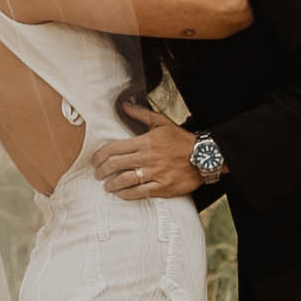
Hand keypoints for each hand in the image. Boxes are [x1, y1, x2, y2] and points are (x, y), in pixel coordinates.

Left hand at [87, 104, 202, 199]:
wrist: (204, 157)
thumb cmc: (182, 140)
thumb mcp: (162, 122)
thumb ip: (141, 114)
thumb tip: (124, 105)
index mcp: (145, 142)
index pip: (114, 148)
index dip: (100, 155)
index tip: (95, 160)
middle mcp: (147, 158)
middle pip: (115, 164)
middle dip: (102, 170)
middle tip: (98, 173)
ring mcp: (154, 174)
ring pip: (125, 180)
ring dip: (111, 184)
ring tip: (107, 186)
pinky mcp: (162, 187)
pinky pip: (139, 192)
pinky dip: (126, 194)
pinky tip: (121, 193)